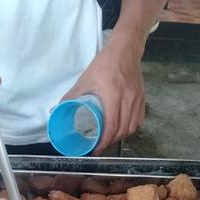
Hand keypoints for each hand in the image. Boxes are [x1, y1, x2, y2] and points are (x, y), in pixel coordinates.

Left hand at [62, 36, 144, 154]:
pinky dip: (130, 129)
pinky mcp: (142, 99)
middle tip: (100, 146)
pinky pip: (138, 120)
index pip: (111, 126)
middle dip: (111, 142)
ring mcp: (137, 99)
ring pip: (131, 128)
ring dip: (121, 137)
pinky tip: (122, 130)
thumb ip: (71, 96)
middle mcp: (128, 99)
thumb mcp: (85, 80)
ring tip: (110, 139)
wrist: (125, 49)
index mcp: (113, 95)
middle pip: (122, 131)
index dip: (104, 142)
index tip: (96, 149)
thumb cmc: (104, 64)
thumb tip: (57, 111)